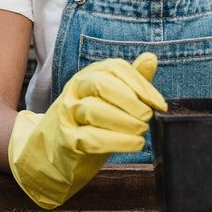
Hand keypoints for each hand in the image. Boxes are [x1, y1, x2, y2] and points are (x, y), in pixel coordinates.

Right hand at [8, 53, 165, 208]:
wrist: (51, 153)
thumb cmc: (89, 124)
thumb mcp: (111, 99)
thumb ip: (131, 80)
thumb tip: (151, 58)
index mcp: (89, 76)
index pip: (115, 69)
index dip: (141, 85)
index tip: (159, 104)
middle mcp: (76, 90)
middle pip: (101, 84)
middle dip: (130, 100)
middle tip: (147, 116)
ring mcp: (68, 115)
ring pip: (94, 110)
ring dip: (124, 121)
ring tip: (142, 131)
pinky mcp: (66, 140)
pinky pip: (89, 138)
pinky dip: (116, 141)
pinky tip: (134, 144)